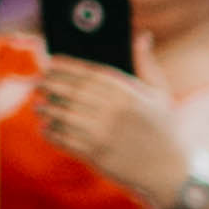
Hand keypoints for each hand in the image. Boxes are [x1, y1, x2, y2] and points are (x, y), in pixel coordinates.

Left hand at [26, 57, 194, 208]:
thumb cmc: (166, 130)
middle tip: (38, 82)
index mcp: (127, 93)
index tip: (51, 62)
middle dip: (50, 84)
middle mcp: (112, 111)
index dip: (65, 66)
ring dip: (47, 108)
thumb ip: (146, 64)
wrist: (170, 172)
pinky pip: (65, 140)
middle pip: (71, 91)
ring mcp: (102, 133)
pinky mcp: (95, 154)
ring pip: (64, 115)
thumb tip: (142, 37)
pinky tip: (46, 128)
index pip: (88, 73)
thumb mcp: (160, 94)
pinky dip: (52, 133)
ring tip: (39, 104)